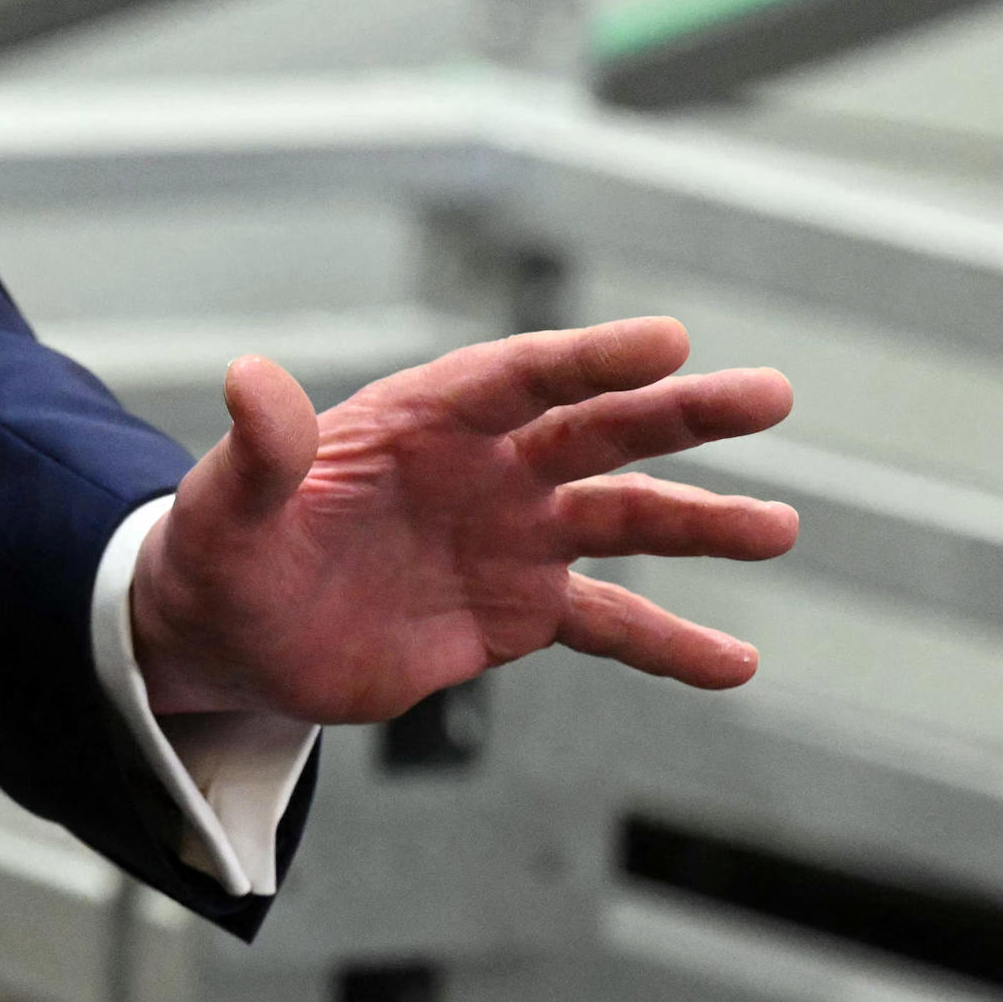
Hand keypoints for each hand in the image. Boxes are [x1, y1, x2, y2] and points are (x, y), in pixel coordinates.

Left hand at [128, 315, 793, 723]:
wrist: (237, 634)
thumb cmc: (224, 552)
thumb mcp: (226, 508)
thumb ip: (257, 450)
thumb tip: (249, 377)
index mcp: (420, 418)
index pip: (517, 375)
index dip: (590, 357)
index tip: (668, 339)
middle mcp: (484, 465)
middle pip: (596, 430)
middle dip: (681, 413)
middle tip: (770, 395)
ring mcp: (512, 536)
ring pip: (624, 520)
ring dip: (701, 524)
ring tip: (778, 528)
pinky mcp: (520, 612)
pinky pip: (612, 626)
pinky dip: (673, 645)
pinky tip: (738, 662)